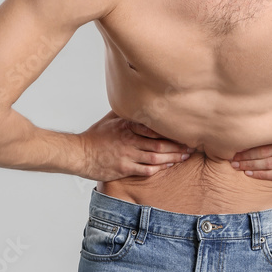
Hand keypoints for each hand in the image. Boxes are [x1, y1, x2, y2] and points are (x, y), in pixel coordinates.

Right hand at [79, 110, 194, 180]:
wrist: (79, 154)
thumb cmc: (95, 137)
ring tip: (184, 157)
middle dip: (177, 146)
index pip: (154, 127)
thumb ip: (127, 112)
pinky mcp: (124, 168)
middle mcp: (129, 140)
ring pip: (156, 158)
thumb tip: (138, 100)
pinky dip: (159, 169)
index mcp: (127, 126)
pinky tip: (168, 166)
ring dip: (172, 158)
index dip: (171, 131)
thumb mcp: (110, 119)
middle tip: (192, 146)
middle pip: (159, 144)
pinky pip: (146, 170)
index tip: (184, 130)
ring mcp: (127, 155)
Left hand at [229, 118, 271, 181]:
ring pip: (266, 163)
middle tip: (230, 157)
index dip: (249, 140)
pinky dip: (261, 174)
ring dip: (249, 165)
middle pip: (262, 151)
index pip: (266, 136)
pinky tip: (251, 173)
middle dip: (244, 155)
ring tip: (235, 166)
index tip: (236, 140)